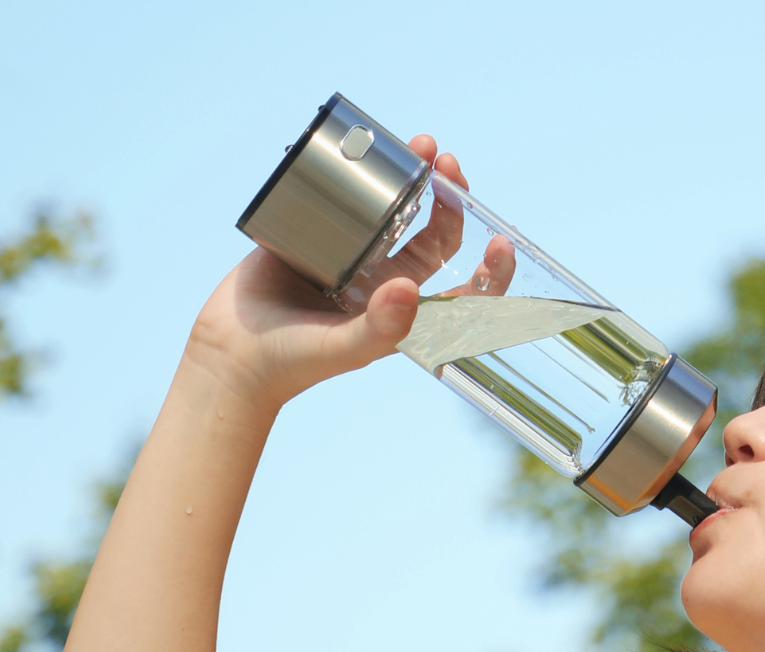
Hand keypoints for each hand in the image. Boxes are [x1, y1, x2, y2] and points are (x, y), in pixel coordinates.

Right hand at [187, 136, 469, 410]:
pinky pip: (349, 196)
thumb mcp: (342, 349)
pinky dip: (362, 172)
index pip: (463, 292)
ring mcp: (354, 254)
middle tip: (448, 167)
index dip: (490, 272)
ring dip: (415, 176)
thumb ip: (380, 329)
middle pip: (436, 234)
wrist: (232, 350)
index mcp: (404, 310)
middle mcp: (386, 280)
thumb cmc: (293, 362)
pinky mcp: (319, 233)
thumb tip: (410, 288)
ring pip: (397, 207)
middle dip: (450, 199)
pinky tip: (367, 150)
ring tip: (422, 146)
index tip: (501, 243)